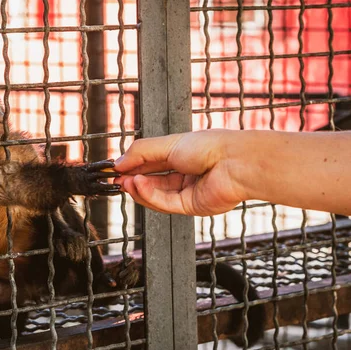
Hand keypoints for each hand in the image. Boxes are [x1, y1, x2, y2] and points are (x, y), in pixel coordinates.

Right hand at [113, 130, 246, 215]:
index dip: (133, 166)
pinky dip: (150, 195)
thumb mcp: (168, 143)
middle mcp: (185, 173)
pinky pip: (165, 203)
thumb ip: (141, 152)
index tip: (116, 168)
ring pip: (157, 194)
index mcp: (182, 154)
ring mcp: (188, 191)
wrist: (234, 162)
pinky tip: (138, 186)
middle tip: (117, 179)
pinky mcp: (191, 206)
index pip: (152, 162)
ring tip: (125, 182)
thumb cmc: (210, 147)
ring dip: (139, 189)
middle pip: (153, 180)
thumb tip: (119, 162)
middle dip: (133, 180)